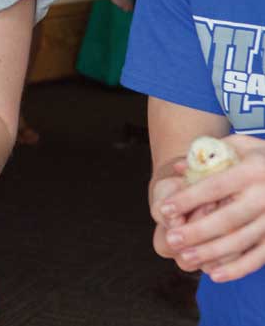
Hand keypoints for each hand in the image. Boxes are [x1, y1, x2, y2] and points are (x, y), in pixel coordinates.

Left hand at [157, 135, 264, 281]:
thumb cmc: (258, 157)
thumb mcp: (238, 146)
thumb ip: (208, 154)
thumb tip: (179, 168)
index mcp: (252, 170)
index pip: (215, 187)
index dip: (188, 199)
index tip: (165, 210)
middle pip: (228, 218)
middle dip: (198, 232)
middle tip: (172, 240)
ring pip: (243, 240)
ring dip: (213, 253)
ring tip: (186, 258)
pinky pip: (260, 256)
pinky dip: (239, 268)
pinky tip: (215, 275)